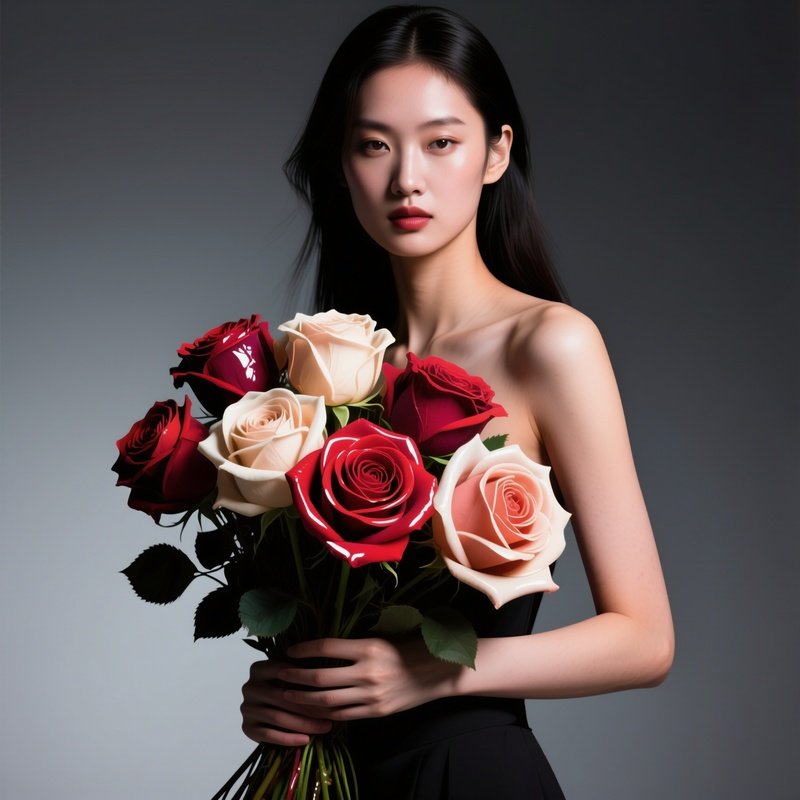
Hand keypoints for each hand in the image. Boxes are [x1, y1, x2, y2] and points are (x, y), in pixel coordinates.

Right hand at [241, 659, 333, 746]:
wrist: (270, 716)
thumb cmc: (287, 690)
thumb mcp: (292, 677)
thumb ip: (301, 671)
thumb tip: (325, 667)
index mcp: (258, 669)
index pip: (282, 671)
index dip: (305, 679)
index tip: (326, 686)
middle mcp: (249, 687)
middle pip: (282, 697)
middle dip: (309, 707)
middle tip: (330, 714)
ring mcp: (246, 708)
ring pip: (278, 717)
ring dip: (304, 724)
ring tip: (324, 727)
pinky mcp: (247, 728)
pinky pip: (269, 735)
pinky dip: (289, 738)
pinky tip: (306, 739)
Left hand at [275, 637, 462, 721]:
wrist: (437, 671)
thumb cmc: (408, 648)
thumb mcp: (381, 639)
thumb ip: (354, 645)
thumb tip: (322, 647)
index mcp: (368, 647)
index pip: (326, 648)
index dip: (304, 650)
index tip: (290, 651)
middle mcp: (367, 672)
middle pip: (320, 678)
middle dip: (296, 678)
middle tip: (280, 675)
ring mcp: (371, 695)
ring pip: (327, 700)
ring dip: (304, 699)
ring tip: (287, 696)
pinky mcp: (376, 711)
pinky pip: (343, 715)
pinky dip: (324, 714)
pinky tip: (312, 711)